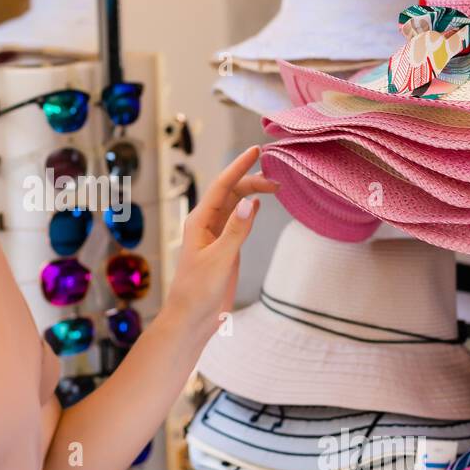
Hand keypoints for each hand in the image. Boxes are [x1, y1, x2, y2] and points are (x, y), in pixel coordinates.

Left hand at [162, 145, 278, 342]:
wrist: (191, 319)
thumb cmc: (197, 291)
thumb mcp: (220, 260)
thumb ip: (235, 231)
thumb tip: (248, 201)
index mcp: (200, 221)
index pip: (222, 186)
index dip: (239, 166)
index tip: (256, 150)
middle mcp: (207, 224)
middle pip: (230, 192)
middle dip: (251, 180)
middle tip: (278, 179)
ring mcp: (216, 235)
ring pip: (235, 205)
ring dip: (252, 193)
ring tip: (275, 186)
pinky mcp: (225, 248)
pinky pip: (238, 222)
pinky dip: (249, 210)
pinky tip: (258, 204)